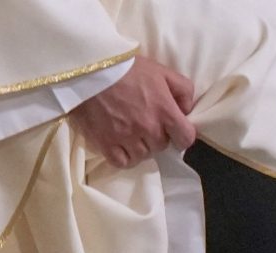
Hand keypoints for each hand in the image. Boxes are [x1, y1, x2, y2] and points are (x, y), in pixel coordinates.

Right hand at [70, 56, 196, 168]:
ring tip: (130, 131)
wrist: (88, 69)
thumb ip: (183, 90)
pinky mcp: (107, 145)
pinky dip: (123, 156)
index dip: (182, 135)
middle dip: (156, 136)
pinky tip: (120, 144)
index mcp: (165, 111)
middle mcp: (149, 129)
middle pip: (162, 146)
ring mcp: (127, 139)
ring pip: (143, 155)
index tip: (174, 130)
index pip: (186, 138)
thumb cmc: (126, 68)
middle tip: (144, 122)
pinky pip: (123, 162)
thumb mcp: (162, 71)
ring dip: (140, 146)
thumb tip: (187, 111)